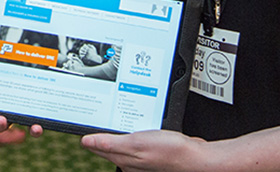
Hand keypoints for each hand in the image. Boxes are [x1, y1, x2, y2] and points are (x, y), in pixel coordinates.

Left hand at [81, 129, 206, 171]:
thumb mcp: (135, 144)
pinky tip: (139, 125)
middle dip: (103, 133)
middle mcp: (131, 161)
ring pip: (125, 142)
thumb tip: (86, 142)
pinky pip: (139, 141)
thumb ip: (110, 143)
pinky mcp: (153, 152)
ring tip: (116, 119)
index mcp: (123, 160)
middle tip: (98, 117)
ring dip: (120, 131)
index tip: (83, 124)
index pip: (98, 147)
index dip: (90, 136)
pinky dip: (136, 131)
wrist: (196, 157)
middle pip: (110, 146)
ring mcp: (142, 157)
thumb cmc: (169, 152)